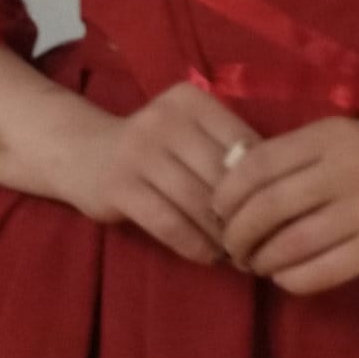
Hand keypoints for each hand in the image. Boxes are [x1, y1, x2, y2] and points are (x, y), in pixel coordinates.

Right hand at [60, 81, 264, 265]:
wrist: (82, 152)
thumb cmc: (153, 148)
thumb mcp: (189, 133)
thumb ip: (225, 150)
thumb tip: (276, 192)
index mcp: (192, 100)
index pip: (244, 144)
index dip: (262, 184)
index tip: (272, 213)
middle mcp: (166, 118)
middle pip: (222, 176)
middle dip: (244, 215)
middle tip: (260, 243)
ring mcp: (140, 150)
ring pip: (198, 202)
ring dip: (222, 236)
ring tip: (236, 255)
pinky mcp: (120, 185)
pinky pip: (169, 223)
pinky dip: (194, 245)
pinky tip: (206, 257)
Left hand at [210, 115, 358, 293]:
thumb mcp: (342, 139)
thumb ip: (295, 157)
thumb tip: (232, 190)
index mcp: (328, 136)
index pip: (256, 165)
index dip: (226, 194)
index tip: (218, 212)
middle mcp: (345, 169)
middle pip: (267, 207)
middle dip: (237, 234)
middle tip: (232, 247)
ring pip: (290, 243)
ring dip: (262, 260)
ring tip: (257, 264)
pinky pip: (320, 271)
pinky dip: (291, 279)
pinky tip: (286, 276)